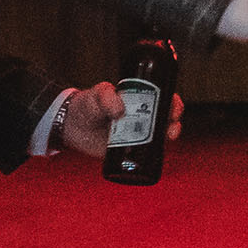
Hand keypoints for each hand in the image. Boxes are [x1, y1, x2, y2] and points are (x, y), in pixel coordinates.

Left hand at [54, 81, 185, 157]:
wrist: (71, 126)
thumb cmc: (86, 105)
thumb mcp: (96, 94)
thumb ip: (106, 97)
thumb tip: (120, 111)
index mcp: (138, 97)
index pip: (162, 97)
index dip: (173, 102)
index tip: (173, 107)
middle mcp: (141, 114)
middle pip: (167, 115)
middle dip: (175, 119)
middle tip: (172, 125)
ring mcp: (137, 131)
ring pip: (161, 132)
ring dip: (170, 133)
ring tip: (169, 137)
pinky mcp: (129, 148)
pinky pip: (148, 150)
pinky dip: (158, 152)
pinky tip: (160, 153)